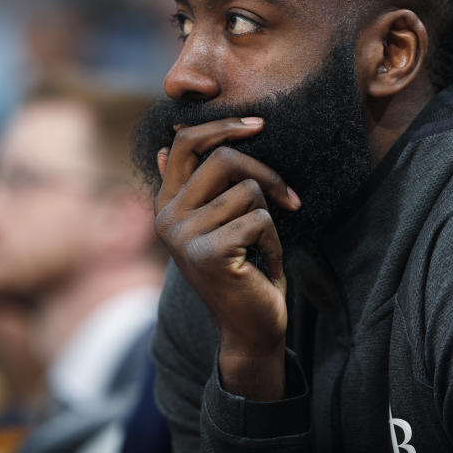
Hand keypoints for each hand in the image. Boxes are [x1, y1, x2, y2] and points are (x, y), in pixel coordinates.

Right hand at [154, 117, 300, 399]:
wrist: (250, 327)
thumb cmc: (241, 268)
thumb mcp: (216, 222)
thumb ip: (193, 186)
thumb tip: (163, 146)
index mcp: (166, 204)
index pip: (183, 142)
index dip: (222, 125)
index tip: (257, 125)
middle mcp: (167, 218)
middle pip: (222, 159)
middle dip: (265, 173)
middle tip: (288, 197)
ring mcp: (184, 236)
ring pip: (247, 190)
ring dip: (269, 217)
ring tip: (261, 246)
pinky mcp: (210, 252)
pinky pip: (259, 219)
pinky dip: (274, 240)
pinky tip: (264, 264)